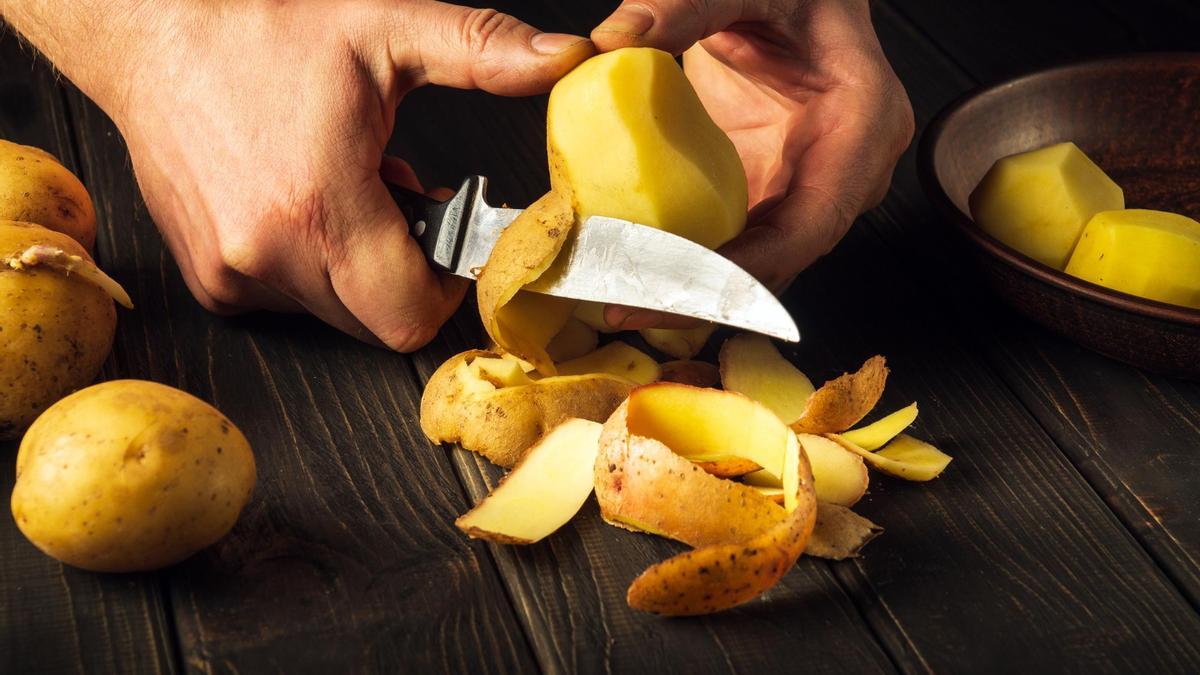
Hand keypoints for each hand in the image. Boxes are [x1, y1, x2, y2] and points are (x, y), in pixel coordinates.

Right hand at [4, 0, 593, 349]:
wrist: (151, 34)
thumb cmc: (259, 31)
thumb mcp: (384, 31)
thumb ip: (481, 51)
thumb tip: (565, 59)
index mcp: (319, 206)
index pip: (409, 316)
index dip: (446, 290)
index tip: (450, 244)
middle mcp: (267, 256)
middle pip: (378, 322)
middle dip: (407, 274)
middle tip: (399, 202)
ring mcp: (232, 275)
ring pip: (336, 314)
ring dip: (359, 269)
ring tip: (345, 193)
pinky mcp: (210, 280)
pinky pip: (290, 301)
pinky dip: (313, 267)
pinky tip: (303, 206)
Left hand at [591, 0, 913, 328]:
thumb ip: (684, 4)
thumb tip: (611, 40)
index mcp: (862, 127)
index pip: (807, 228)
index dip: (741, 272)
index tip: (671, 288)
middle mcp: (844, 172)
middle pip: (779, 261)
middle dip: (701, 294)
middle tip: (623, 304)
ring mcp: (807, 185)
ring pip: (754, 263)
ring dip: (688, 287)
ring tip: (618, 299)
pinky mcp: (772, 187)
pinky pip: (734, 240)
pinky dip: (685, 259)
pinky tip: (631, 269)